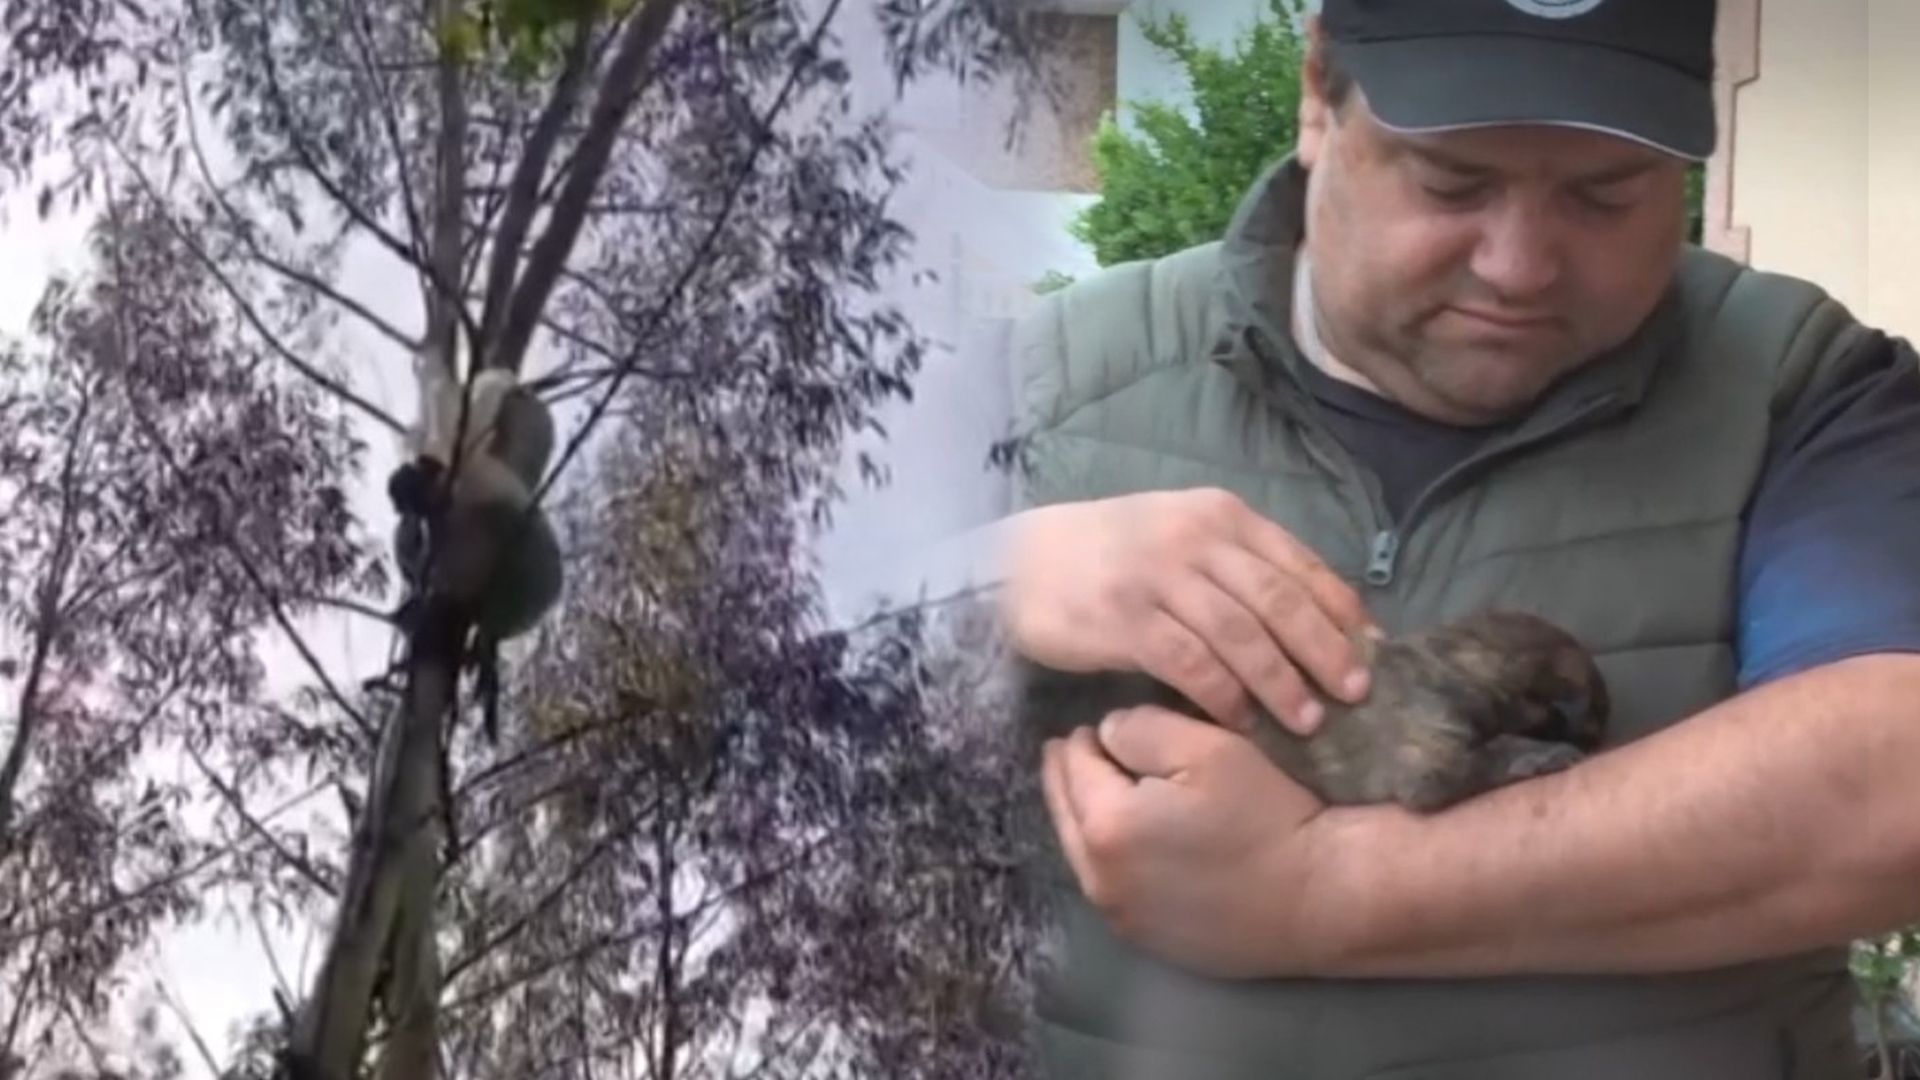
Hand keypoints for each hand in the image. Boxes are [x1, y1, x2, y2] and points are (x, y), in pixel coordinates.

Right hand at [1000, 487, 1378, 734]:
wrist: (1019, 560)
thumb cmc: (1112, 554)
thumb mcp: (1182, 536)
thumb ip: (1240, 566)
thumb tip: (1318, 615)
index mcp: (1221, 516)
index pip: (1299, 565)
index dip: (1341, 613)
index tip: (1373, 654)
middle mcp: (1196, 540)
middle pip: (1280, 602)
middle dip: (1325, 652)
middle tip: (1355, 695)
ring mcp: (1159, 578)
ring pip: (1242, 636)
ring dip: (1281, 682)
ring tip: (1307, 721)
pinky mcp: (1125, 619)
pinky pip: (1190, 663)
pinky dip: (1223, 695)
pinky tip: (1240, 721)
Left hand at [1040, 704, 1338, 978]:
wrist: (1319, 898)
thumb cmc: (1266, 817)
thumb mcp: (1207, 748)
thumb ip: (1141, 729)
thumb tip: (1106, 734)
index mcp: (1105, 826)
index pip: (1075, 766)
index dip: (1083, 739)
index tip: (1090, 725)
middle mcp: (1099, 879)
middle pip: (1066, 813)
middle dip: (1068, 777)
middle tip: (1070, 750)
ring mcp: (1121, 916)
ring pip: (1082, 853)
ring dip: (1083, 819)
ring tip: (1093, 791)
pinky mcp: (1147, 940)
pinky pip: (1111, 887)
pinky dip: (1108, 858)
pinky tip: (1126, 842)